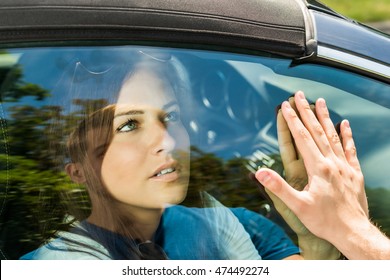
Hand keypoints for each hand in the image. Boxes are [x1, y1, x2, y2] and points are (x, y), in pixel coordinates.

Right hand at [266, 96, 338, 258]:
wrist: (353, 232)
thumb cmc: (325, 221)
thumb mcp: (298, 206)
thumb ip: (278, 187)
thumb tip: (260, 173)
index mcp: (318, 168)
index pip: (301, 138)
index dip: (292, 120)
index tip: (285, 106)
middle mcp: (332, 163)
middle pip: (316, 131)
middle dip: (306, 112)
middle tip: (300, 95)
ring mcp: (344, 166)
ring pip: (333, 136)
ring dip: (325, 118)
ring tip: (320, 101)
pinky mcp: (354, 173)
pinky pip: (350, 149)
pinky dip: (347, 135)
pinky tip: (344, 123)